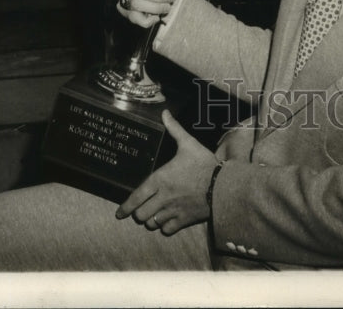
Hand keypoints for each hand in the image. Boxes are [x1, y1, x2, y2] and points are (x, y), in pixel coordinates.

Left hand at [116, 111, 217, 232]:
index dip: (125, 208)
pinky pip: (166, 230)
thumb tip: (164, 113)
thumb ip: (174, 129)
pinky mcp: (183, 220)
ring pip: (152, 224)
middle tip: (141, 208)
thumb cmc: (204, 164)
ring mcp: (173, 211)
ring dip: (151, 219)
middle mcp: (163, 198)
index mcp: (160, 180)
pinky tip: (167, 219)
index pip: (136, 198)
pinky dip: (164, 226)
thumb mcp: (188, 143)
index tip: (120, 213)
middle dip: (138, 212)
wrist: (222, 186)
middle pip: (140, 215)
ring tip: (153, 213)